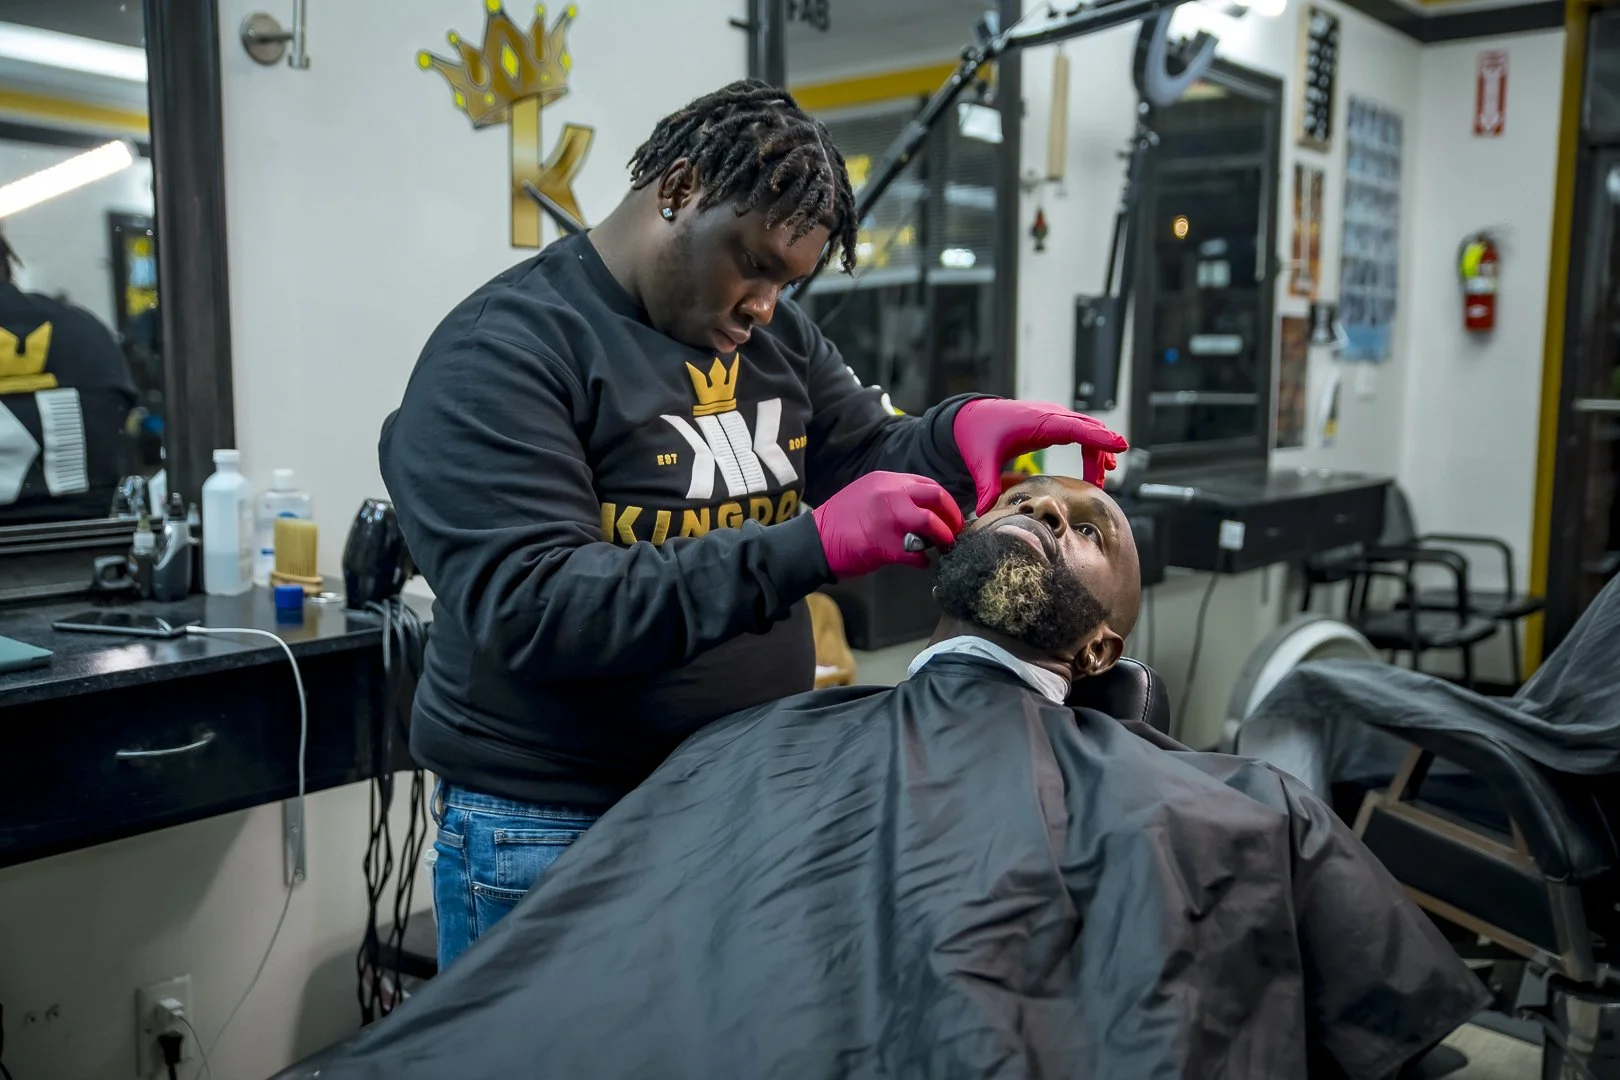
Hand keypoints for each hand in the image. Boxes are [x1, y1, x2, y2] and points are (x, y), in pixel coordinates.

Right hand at [811, 472, 963, 578]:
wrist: (814, 541)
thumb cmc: (839, 521)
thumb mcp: (866, 494)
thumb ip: (892, 496)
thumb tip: (920, 510)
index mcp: (886, 481)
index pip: (927, 485)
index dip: (944, 501)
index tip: (950, 514)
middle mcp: (890, 494)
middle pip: (936, 498)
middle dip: (952, 516)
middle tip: (956, 530)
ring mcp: (889, 519)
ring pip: (931, 523)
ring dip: (944, 537)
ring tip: (945, 547)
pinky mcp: (886, 546)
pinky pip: (917, 554)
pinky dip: (923, 560)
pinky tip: (920, 563)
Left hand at [952, 399, 1127, 513]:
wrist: (972, 417)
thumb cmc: (978, 435)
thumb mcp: (981, 461)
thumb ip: (987, 485)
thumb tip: (984, 511)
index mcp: (1037, 422)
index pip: (1075, 428)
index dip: (1099, 438)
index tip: (1121, 446)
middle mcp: (1050, 415)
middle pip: (1088, 430)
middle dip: (1102, 452)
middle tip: (1105, 480)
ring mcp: (1054, 417)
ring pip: (1088, 432)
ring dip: (1098, 454)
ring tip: (1099, 483)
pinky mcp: (1054, 424)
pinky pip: (1081, 433)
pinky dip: (1092, 448)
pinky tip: (1098, 468)